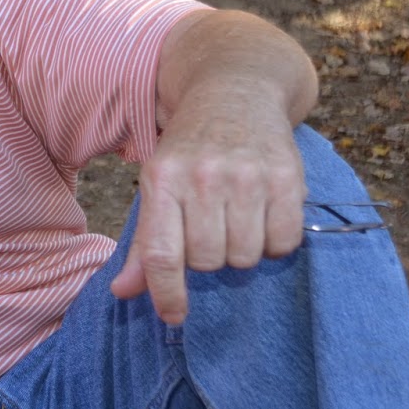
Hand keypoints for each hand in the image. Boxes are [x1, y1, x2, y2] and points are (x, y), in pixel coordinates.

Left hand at [109, 105, 305, 323]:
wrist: (236, 92)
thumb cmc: (190, 150)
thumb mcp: (157, 186)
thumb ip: (144, 244)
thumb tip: (122, 292)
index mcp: (162, 180)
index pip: (161, 255)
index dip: (166, 294)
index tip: (174, 316)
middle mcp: (202, 177)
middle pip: (208, 261)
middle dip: (209, 258)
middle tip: (211, 228)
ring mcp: (246, 176)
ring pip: (245, 257)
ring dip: (242, 251)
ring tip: (237, 218)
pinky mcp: (286, 176)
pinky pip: (283, 242)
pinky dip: (275, 242)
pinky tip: (264, 215)